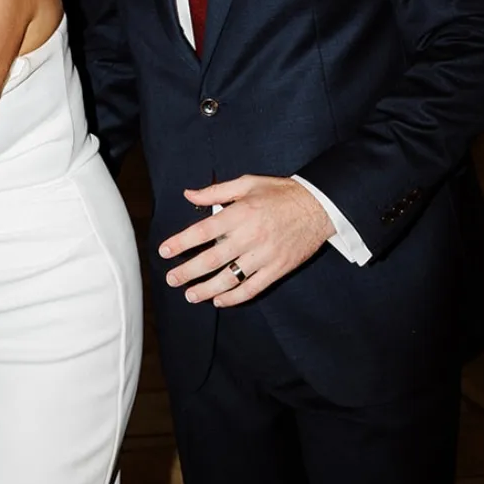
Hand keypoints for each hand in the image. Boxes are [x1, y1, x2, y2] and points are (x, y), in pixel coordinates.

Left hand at [158, 175, 333, 306]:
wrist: (319, 206)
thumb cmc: (280, 193)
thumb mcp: (247, 183)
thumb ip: (215, 191)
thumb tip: (188, 194)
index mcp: (240, 214)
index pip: (203, 231)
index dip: (181, 243)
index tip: (164, 251)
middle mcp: (250, 236)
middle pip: (211, 259)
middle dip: (187, 272)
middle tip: (171, 279)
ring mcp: (264, 255)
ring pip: (229, 278)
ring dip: (206, 289)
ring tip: (190, 295)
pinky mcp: (278, 269)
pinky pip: (252, 288)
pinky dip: (234, 297)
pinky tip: (219, 300)